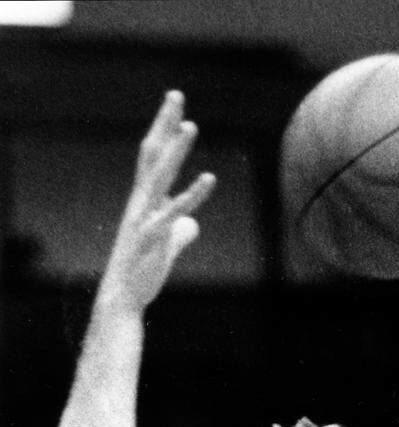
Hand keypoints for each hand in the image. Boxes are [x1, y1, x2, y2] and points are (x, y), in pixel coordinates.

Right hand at [98, 90, 215, 315]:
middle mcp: (140, 201)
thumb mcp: (165, 246)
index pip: (153, 157)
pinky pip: (174, 211)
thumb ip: (180, 231)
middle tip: (176, 93)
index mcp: (143, 200)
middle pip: (152, 154)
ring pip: (160, 176)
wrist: (124, 297)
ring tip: (190, 125)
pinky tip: (209, 178)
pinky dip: (193, 194)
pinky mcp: (153, 237)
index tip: (175, 106)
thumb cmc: (141, 271)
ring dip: (175, 150)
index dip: (164, 130)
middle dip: (164, 123)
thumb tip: (192, 224)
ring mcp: (144, 217)